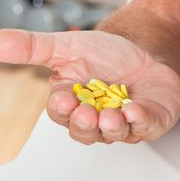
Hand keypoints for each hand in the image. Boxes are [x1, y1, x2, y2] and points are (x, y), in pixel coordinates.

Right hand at [0, 29, 179, 143]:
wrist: (146, 49)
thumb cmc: (107, 53)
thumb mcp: (67, 46)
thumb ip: (31, 47)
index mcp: (73, 101)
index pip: (61, 112)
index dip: (62, 109)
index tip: (65, 100)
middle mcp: (95, 117)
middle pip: (84, 130)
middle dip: (84, 123)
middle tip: (87, 112)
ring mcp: (123, 122)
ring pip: (112, 134)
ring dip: (111, 127)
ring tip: (112, 115)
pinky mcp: (148, 121)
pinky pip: (143, 128)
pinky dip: (140, 122)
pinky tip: (135, 111)